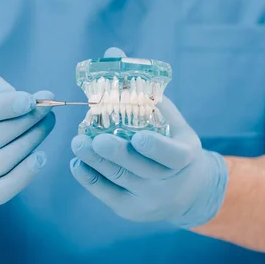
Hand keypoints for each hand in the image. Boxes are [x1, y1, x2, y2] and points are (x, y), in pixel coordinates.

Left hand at [70, 96, 229, 228]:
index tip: (138, 137)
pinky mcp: (130, 210)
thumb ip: (143, 89)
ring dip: (95, 162)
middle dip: (115, 154)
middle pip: (138, 169)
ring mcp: (149, 200)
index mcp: (185, 157)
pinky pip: (107, 195)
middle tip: (93, 139)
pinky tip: (77, 164)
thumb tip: (113, 53)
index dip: (156, 147)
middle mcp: (169, 182)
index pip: (171, 155)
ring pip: (119, 180)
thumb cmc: (173, 143)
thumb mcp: (170, 119)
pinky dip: (90, 179)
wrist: (186, 190)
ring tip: (77, 143)